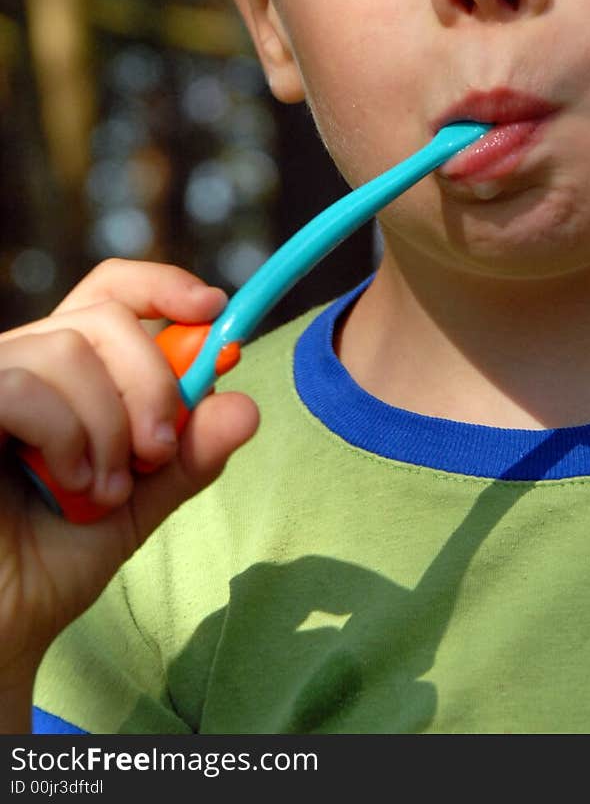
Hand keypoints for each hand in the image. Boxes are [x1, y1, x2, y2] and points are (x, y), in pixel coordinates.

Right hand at [0, 259, 258, 713]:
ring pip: (67, 349)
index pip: (110, 292)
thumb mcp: (142, 501)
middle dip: (152, 381)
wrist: (7, 622)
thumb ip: (190, 453)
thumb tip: (246, 406)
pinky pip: (21, 387)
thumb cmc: (56, 559)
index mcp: (66, 371)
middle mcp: (23, 363)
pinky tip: (69, 484)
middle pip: (104, 317)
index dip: (162, 286)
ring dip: (106, 425)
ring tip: (103, 489)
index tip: (214, 308)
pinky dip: (63, 434)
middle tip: (159, 450)